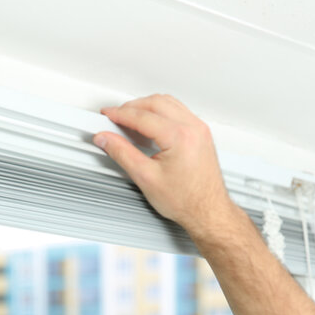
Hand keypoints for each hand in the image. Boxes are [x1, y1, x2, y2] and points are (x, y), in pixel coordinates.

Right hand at [95, 95, 234, 238]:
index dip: (120, 114)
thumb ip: (122, 153)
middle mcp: (193, 128)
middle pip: (155, 103)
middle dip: (132, 107)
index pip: (142, 116)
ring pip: (168, 103)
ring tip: (130, 120)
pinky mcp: (201, 134)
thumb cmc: (186, 201)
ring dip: (147, 107)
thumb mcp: (146, 178)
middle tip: (115, 117)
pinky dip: (161, 112)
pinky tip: (150, 124)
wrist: (208, 212)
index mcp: (180, 137)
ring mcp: (200, 129)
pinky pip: (178, 111)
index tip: (108, 116)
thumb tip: (107, 139)